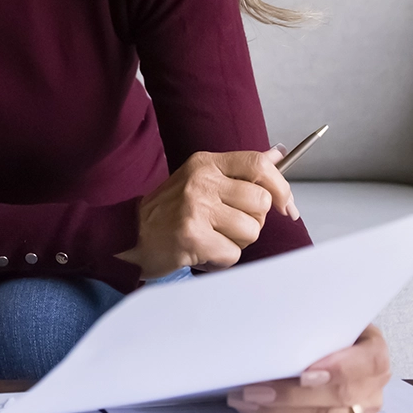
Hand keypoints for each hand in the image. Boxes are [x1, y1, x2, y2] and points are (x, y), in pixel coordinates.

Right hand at [116, 147, 298, 278]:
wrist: (128, 234)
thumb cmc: (169, 211)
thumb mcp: (201, 179)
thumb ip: (240, 169)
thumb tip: (278, 152)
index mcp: (205, 163)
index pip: (258, 165)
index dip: (280, 187)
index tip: (285, 207)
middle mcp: (201, 181)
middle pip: (260, 203)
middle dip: (253, 222)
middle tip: (229, 226)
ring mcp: (195, 208)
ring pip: (250, 231)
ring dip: (236, 243)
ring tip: (212, 239)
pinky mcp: (191, 235)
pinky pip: (232, 254)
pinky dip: (221, 260)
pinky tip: (202, 252)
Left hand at [227, 324, 391, 412]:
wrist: (330, 344)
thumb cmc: (323, 326)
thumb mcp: (326, 313)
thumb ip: (311, 314)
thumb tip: (272, 306)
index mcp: (374, 352)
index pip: (367, 363)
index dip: (338, 370)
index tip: (304, 373)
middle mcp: (372, 387)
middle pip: (341, 399)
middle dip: (293, 396)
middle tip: (253, 389)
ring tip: (244, 399)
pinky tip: (253, 410)